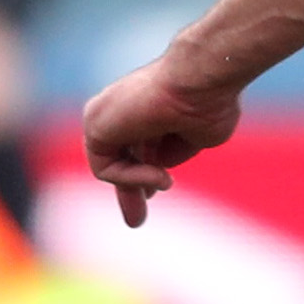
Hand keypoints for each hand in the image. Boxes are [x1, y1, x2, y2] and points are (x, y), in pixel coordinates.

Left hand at [80, 48, 242, 224]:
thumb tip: (159, 166)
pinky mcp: (94, 125)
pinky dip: (131, 178)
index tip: (161, 187)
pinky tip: (157, 172)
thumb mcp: (196, 138)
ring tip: (164, 181)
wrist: (199, 81)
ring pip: (113, 165)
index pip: (134, 146)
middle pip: (117, 157)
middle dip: (128, 190)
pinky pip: (105, 169)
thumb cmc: (208, 103)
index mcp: (145, 108)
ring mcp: (104, 114)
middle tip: (136, 223)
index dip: (144, 172)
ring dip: (137, 183)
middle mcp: (120, 109)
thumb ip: (173, 152)